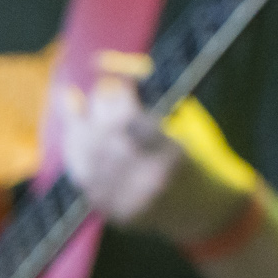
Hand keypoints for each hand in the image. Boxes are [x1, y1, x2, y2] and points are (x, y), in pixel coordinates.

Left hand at [55, 78, 256, 245]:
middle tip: (95, 89)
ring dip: (75, 126)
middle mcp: (148, 181)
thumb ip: (150, 94)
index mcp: (172, 155)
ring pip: (87, 159)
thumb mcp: (187, 120)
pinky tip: (72, 132)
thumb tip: (105, 64)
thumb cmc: (200, 153)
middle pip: (104, 139)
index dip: (116, 97)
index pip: (128, 120)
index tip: (114, 81)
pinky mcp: (114, 213)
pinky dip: (75, 152)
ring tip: (71, 101)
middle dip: (94, 108)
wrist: (206, 210)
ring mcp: (128, 201)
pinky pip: (84, 179)